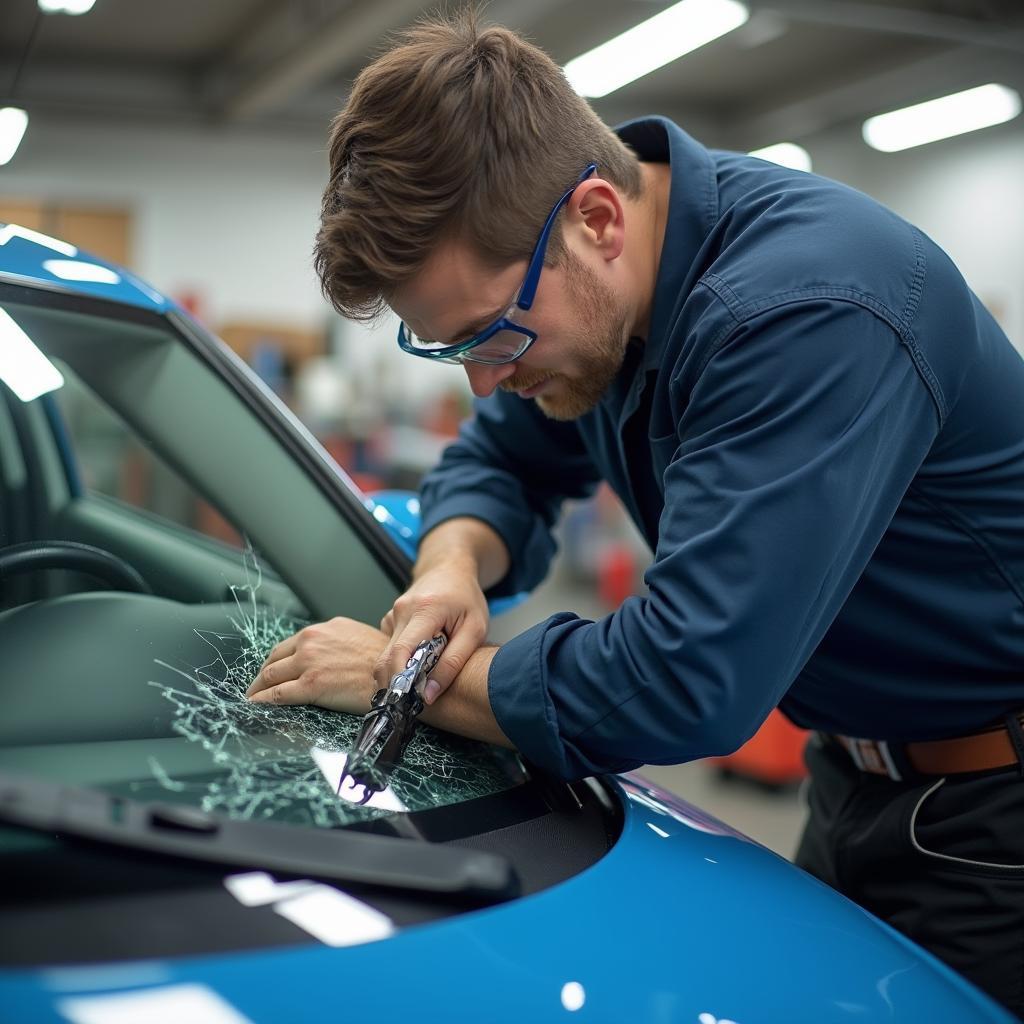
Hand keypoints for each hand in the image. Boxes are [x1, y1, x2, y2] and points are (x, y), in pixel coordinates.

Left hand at [245, 617, 387, 713]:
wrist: (398, 675)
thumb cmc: (386, 662)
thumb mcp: (358, 639)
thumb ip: (336, 644)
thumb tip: (329, 657)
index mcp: (324, 629)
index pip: (289, 645)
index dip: (276, 661)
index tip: (271, 671)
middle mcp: (312, 641)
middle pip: (274, 659)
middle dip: (262, 676)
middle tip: (256, 688)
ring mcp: (309, 662)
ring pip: (270, 676)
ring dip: (257, 689)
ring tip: (253, 699)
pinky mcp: (310, 685)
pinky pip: (277, 694)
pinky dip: (263, 700)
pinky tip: (257, 706)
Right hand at [377, 561, 488, 704]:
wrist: (450, 568)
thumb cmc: (466, 597)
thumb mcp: (474, 630)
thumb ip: (453, 662)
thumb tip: (429, 694)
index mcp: (425, 609)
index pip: (402, 650)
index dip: (399, 680)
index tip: (405, 702)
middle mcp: (402, 609)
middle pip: (388, 656)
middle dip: (395, 684)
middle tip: (409, 705)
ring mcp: (392, 612)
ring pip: (387, 653)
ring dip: (401, 671)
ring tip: (422, 676)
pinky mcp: (390, 619)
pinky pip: (390, 646)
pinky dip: (402, 659)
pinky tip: (419, 658)